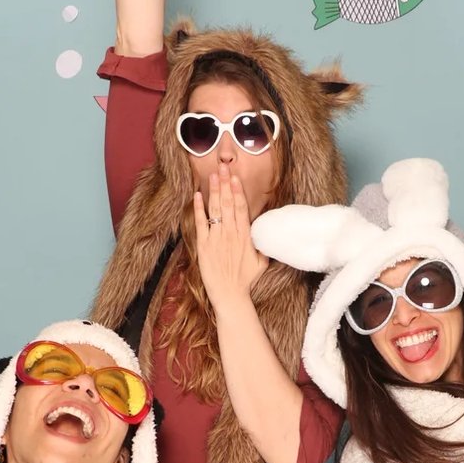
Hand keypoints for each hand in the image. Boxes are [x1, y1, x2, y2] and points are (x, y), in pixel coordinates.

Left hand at [193, 166, 268, 312]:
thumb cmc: (246, 281)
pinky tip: (198, 195)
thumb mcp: (262, 262)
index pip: (241, 208)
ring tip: (213, 174)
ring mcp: (216, 239)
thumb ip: (261, 245)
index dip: (238, 190)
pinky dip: (199, 209)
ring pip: (215, 209)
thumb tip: (266, 233)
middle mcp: (231, 234)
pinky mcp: (204, 246)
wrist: (231, 296)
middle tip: (223, 166)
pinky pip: (201, 223)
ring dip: (214, 191)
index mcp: (245, 236)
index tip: (235, 176)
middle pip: (228, 203)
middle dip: (225, 183)